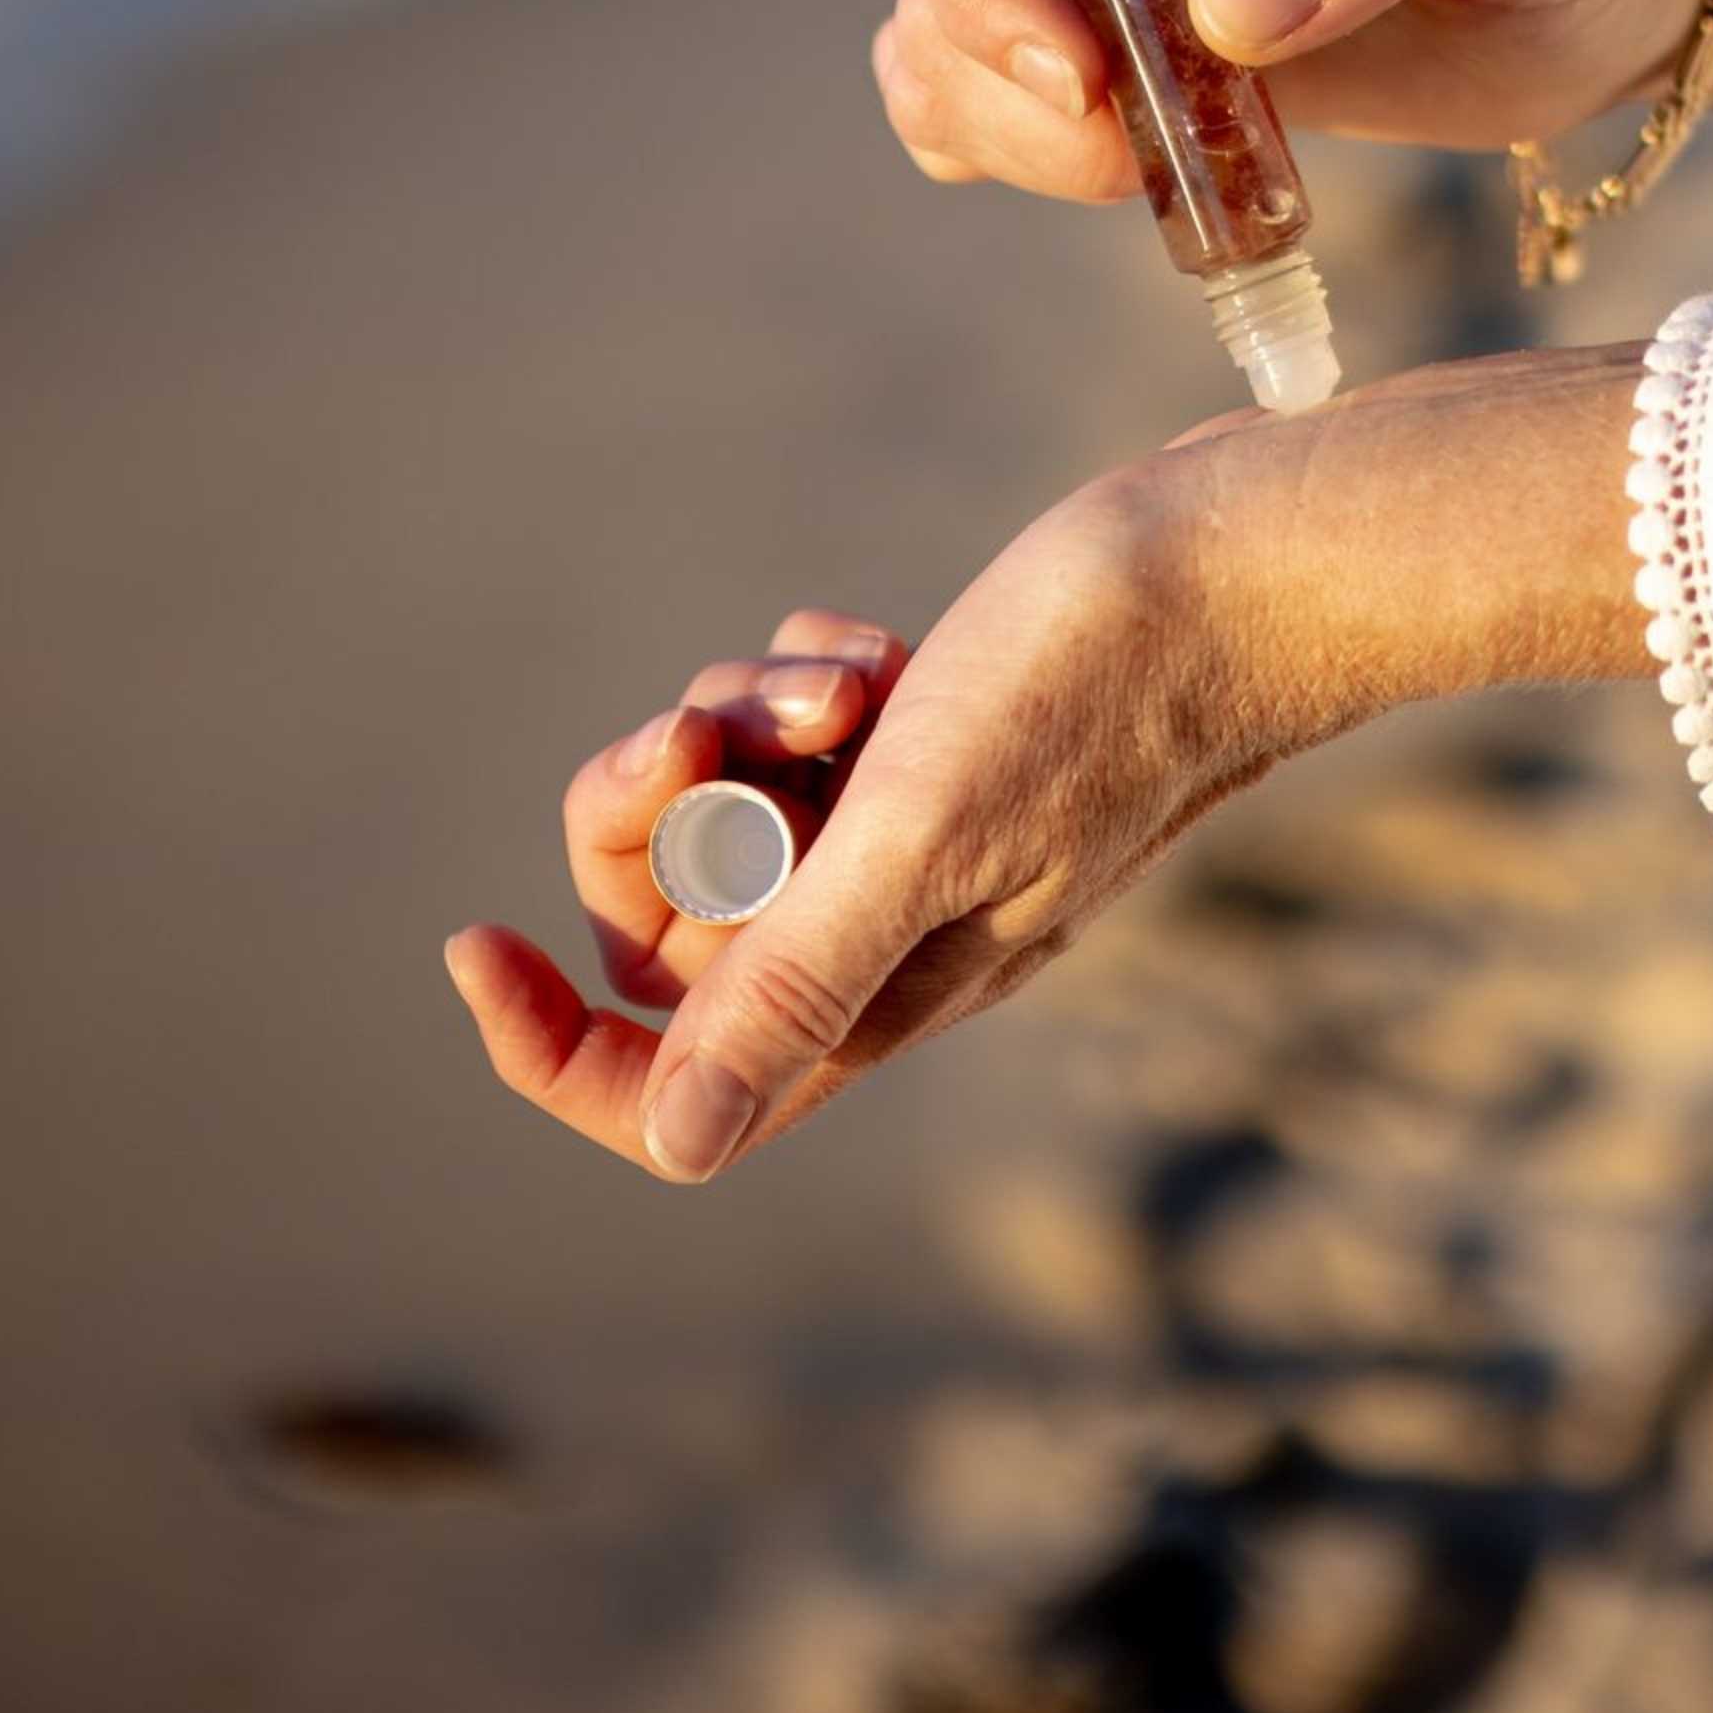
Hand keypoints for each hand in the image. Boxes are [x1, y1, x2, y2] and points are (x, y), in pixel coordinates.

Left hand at [445, 347, 1651, 1181]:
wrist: (1232, 570)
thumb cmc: (1093, 693)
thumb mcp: (923, 835)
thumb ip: (799, 984)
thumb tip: (671, 1142)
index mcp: (883, 993)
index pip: (676, 1091)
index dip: (555, 1048)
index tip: (480, 941)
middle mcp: (889, 933)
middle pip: (681, 923)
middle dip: (660, 806)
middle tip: (710, 725)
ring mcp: (914, 837)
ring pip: (733, 809)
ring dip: (742, 723)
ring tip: (843, 670)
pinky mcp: (933, 750)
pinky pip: (798, 735)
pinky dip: (806, 680)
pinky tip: (876, 649)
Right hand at [873, 0, 1709, 197]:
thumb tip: (1228, 11)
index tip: (1088, 77)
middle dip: (1006, 89)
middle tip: (1137, 157)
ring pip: (942, 52)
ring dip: (1008, 139)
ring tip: (1151, 173)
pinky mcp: (1140, 71)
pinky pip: (999, 113)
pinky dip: (1026, 162)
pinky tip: (1150, 181)